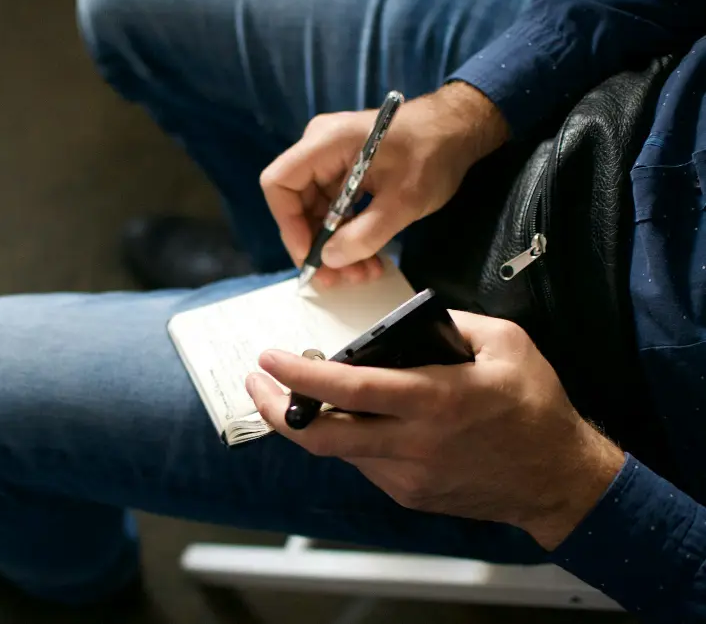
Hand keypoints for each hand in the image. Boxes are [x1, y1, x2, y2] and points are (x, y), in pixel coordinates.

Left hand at [245, 311, 624, 549]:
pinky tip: (355, 418)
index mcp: (434, 400)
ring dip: (315, 422)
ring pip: (339, 450)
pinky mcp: (409, 494)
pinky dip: (350, 438)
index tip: (268, 358)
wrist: (558, 480)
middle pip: (322, 436)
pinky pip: (363, 463)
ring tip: (305, 394)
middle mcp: (413, 444)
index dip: (299, 375)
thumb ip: (454, 324)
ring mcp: (407, 476)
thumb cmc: (536, 407)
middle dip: (276, 411)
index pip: (348, 389)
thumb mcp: (508, 344)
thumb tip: (408, 322)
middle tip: (257, 385)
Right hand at [260, 82, 508, 287]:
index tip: (311, 255)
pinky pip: (336, 209)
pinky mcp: (347, 173)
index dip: (288, 223)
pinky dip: (349, 235)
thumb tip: (330, 261)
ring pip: (317, 212)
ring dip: (335, 247)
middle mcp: (320, 149)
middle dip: (316, 245)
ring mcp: (333, 162)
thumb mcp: (403, 200)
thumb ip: (364, 233)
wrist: (461, 129)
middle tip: (338, 279)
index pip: (279, 183)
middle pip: (297, 204)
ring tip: (362, 275)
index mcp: (325, 143)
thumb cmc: (433, 154)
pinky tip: (369, 259)